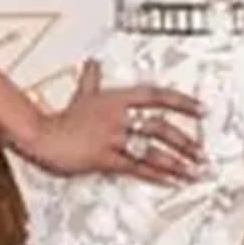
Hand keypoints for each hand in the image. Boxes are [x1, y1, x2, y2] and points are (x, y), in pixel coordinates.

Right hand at [24, 59, 205, 185]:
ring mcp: (111, 137)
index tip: (202, 110)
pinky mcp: (104, 158)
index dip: (182, 102)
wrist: (41, 136)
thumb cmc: (62, 117)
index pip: (156, 96)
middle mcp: (118, 116)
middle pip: (159, 126)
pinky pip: (135, 168)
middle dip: (184, 141)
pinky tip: (171, 182)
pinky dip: (155, 175)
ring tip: (194, 172)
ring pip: (151, 150)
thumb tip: (93, 62)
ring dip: (176, 162)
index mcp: (116, 98)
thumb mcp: (81, 94)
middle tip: (202, 154)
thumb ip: (91, 79)